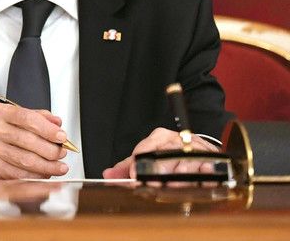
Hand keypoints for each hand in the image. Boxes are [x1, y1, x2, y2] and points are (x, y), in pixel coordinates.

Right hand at [0, 102, 69, 179]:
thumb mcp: (8, 120)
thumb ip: (33, 117)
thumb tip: (56, 123)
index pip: (27, 118)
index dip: (48, 128)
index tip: (61, 136)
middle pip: (29, 140)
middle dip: (51, 150)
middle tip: (62, 153)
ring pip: (27, 160)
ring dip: (48, 166)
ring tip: (59, 167)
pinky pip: (21, 174)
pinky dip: (37, 176)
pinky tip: (45, 174)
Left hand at [102, 127, 218, 179]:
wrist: (198, 144)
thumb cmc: (169, 152)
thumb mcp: (148, 155)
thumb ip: (128, 166)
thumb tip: (108, 175)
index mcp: (160, 136)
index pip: (147, 147)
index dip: (140, 162)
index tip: (134, 176)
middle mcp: (178, 139)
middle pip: (167, 153)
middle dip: (160, 169)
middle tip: (153, 182)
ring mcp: (196, 147)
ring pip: (188, 159)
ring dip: (180, 174)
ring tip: (173, 185)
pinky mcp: (212, 157)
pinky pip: (209, 166)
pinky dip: (204, 175)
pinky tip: (200, 182)